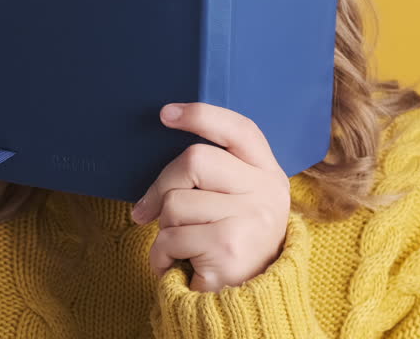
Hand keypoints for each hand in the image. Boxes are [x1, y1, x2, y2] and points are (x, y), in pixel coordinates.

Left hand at [131, 101, 290, 292]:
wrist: (251, 305)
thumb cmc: (233, 245)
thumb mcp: (239, 202)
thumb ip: (218, 175)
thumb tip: (164, 163)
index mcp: (268, 174)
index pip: (239, 130)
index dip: (201, 115)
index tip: (166, 114)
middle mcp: (266, 193)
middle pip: (194, 161)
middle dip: (162, 185)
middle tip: (151, 210)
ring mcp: (250, 220)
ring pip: (175, 201)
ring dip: (163, 227)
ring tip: (180, 245)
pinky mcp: (228, 249)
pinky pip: (170, 236)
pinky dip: (160, 255)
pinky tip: (176, 265)